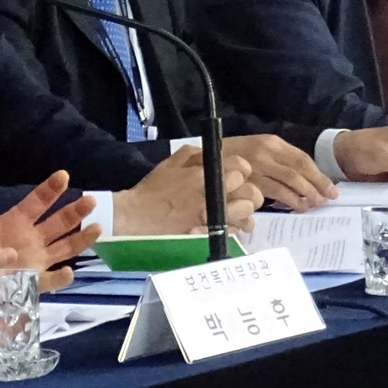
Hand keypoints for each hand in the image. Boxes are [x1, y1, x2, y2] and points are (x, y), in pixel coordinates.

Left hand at [0, 170, 100, 292]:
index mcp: (15, 222)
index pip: (38, 203)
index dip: (50, 190)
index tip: (63, 175)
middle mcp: (30, 241)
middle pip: (58, 224)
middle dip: (75, 212)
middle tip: (91, 200)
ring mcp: (33, 262)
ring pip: (63, 249)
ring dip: (80, 240)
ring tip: (97, 228)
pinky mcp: (28, 284)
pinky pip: (47, 282)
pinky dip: (59, 279)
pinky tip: (68, 271)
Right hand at [116, 147, 261, 234]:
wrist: (136, 220)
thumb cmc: (151, 192)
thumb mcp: (168, 165)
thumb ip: (191, 155)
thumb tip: (208, 152)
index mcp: (204, 174)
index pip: (241, 167)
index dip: (239, 171)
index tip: (232, 176)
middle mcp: (213, 194)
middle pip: (251, 191)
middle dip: (245, 192)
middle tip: (235, 196)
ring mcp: (215, 217)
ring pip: (247, 212)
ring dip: (242, 212)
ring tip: (232, 213)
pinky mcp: (212, 235)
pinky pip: (236, 230)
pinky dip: (234, 228)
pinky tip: (224, 226)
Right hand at [223, 135, 335, 210]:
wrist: (204, 158)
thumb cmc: (233, 156)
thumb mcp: (257, 149)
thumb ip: (278, 160)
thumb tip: (304, 179)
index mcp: (272, 142)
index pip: (302, 159)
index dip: (319, 175)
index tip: (331, 188)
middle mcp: (266, 151)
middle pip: (299, 170)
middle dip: (317, 186)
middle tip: (327, 199)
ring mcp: (257, 166)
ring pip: (290, 181)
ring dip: (305, 195)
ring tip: (313, 205)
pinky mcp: (249, 180)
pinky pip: (275, 192)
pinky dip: (289, 200)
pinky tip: (296, 206)